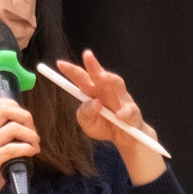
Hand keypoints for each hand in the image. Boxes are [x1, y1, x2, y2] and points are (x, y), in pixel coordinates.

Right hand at [0, 87, 40, 193]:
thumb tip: (24, 141)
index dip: (13, 106)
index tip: (24, 121)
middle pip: (5, 109)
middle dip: (26, 117)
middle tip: (33, 133)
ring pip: (12, 128)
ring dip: (30, 135)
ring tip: (34, 146)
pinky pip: (12, 149)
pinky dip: (27, 149)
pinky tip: (30, 154)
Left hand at [53, 50, 165, 184]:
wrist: (124, 138)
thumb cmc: (104, 126)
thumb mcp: (88, 125)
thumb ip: (85, 115)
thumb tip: (94, 103)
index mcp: (92, 91)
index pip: (81, 78)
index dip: (71, 70)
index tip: (60, 64)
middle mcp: (106, 90)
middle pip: (98, 75)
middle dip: (93, 65)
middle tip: (86, 55)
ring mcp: (120, 98)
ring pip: (116, 83)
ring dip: (110, 78)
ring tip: (102, 76)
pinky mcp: (132, 110)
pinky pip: (128, 109)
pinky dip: (124, 112)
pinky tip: (119, 116)